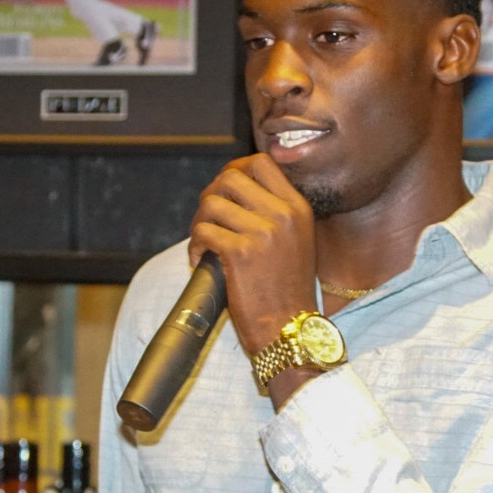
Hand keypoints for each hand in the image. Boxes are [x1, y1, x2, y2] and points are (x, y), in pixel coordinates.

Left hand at [188, 154, 316, 356]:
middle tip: (208, 218)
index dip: (235, 169)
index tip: (225, 190)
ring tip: (202, 243)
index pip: (262, 162)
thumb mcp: (297, 242)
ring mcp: (263, 232)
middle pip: (231, 176)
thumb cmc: (288, 291)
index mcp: (298, 208)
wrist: (290, 330)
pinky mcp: (240, 252)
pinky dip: (194, 246)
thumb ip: (275, 213)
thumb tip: (233, 189)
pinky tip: (200, 260)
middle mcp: (283, 214)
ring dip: (199, 222)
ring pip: (211, 203)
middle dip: (211, 194)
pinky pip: (203, 231)